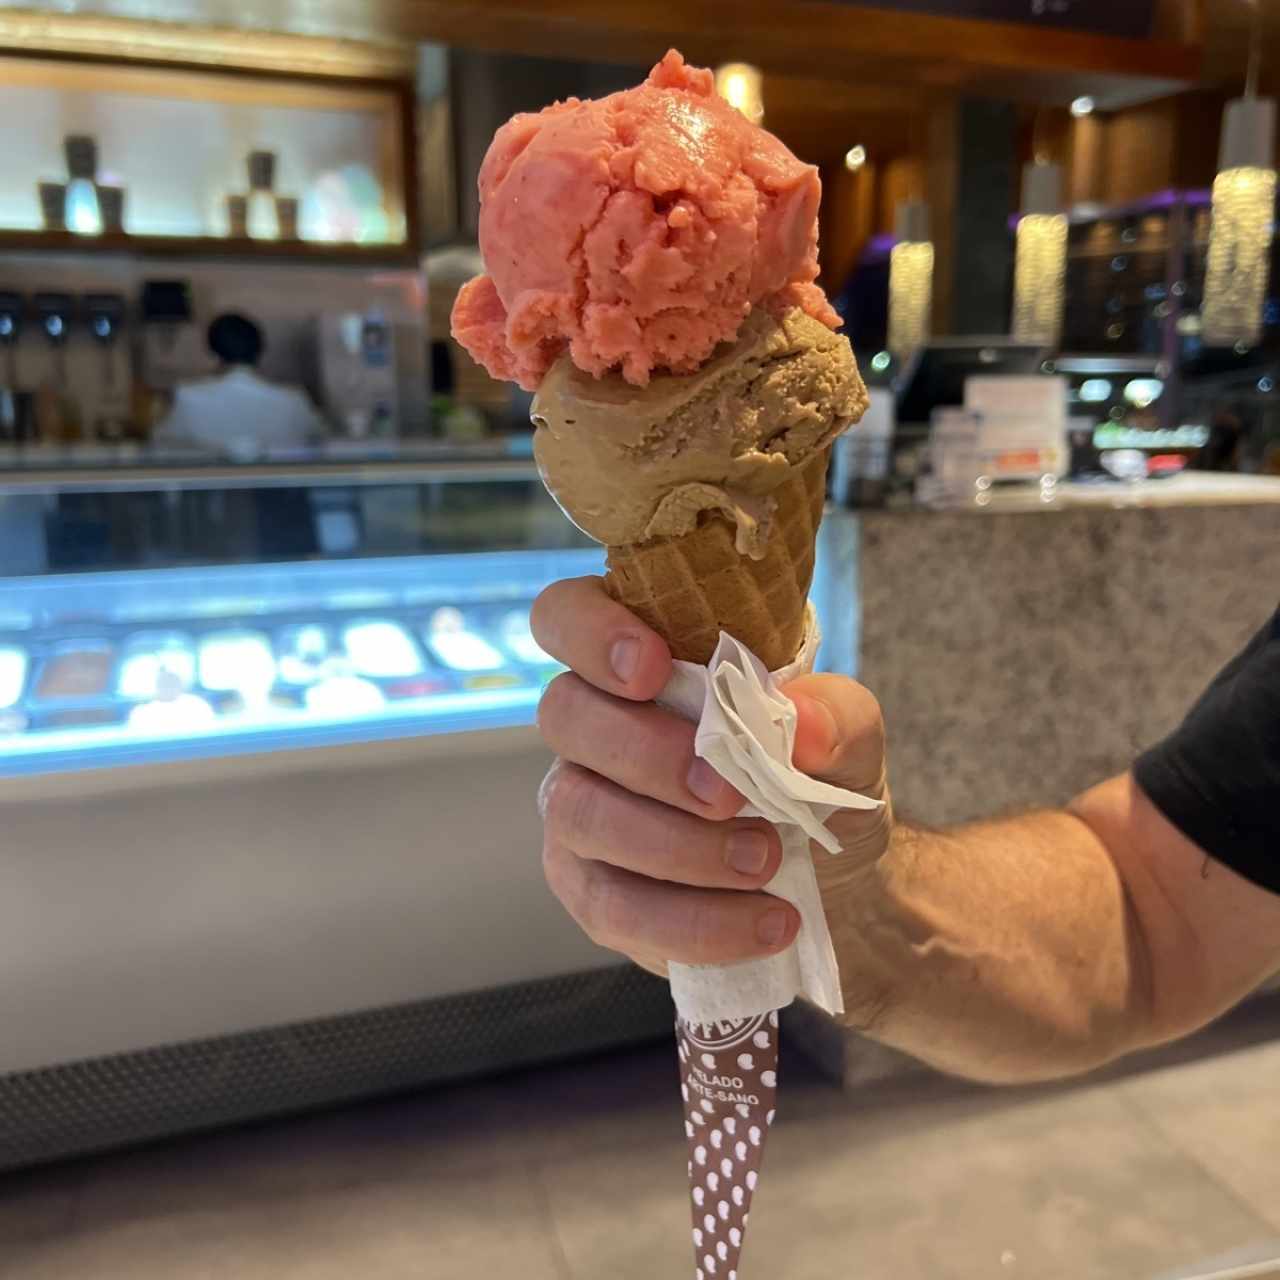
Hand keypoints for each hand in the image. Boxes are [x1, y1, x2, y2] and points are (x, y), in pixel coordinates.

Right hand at [531, 576, 891, 976]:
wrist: (836, 882)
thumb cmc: (816, 780)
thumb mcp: (848, 739)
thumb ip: (833, 716)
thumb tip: (800, 722)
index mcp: (638, 661)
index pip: (564, 615)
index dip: (590, 632)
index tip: (653, 668)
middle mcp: (590, 727)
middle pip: (565, 715)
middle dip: (648, 755)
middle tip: (730, 795)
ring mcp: (580, 807)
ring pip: (580, 812)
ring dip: (677, 845)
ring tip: (765, 861)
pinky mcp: (592, 890)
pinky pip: (612, 906)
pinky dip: (692, 922)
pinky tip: (765, 922)